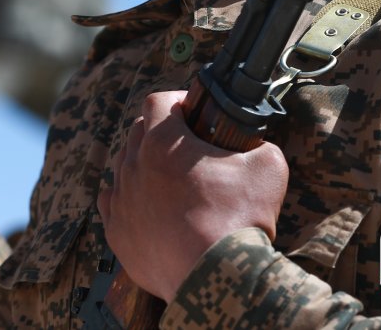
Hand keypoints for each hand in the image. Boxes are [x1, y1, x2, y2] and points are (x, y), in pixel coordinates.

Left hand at [97, 90, 288, 301]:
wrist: (215, 279)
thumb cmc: (239, 220)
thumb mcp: (268, 167)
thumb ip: (259, 145)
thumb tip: (257, 145)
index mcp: (164, 143)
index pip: (157, 101)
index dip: (178, 101)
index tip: (194, 113)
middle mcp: (133, 166)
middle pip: (137, 131)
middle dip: (160, 131)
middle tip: (187, 146)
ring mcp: (121, 200)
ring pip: (123, 166)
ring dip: (143, 163)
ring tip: (170, 179)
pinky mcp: (116, 233)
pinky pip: (112, 202)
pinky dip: (129, 197)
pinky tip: (149, 204)